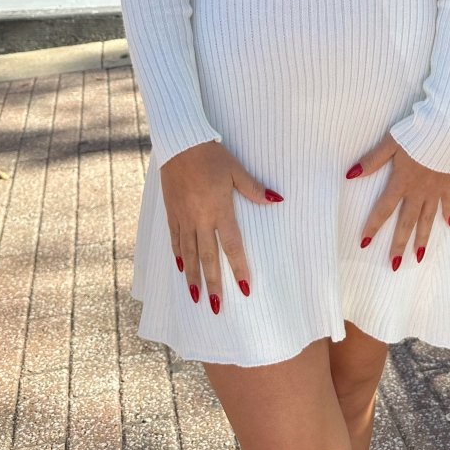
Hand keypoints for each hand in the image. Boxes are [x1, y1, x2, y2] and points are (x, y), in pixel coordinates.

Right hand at [160, 140, 282, 313]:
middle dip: (213, 283)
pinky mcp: (172, 212)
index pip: (231, 246)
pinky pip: (174, 239)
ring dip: (193, 277)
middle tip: (216, 307)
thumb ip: (254, 189)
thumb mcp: (236, 170)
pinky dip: (178, 255)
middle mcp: (200, 219)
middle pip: (207, 257)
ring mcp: (184, 217)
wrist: (181, 143)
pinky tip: (180, 269)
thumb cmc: (212, 156)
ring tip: (196, 297)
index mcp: (219, 210)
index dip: (238, 268)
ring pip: (188, 253)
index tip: (244, 289)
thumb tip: (277, 200)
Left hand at [345, 132, 449, 268]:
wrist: (446, 127)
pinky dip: (448, 214)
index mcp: (401, 182)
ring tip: (418, 257)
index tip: (364, 244)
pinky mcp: (449, 183)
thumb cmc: (415, 133)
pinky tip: (449, 225)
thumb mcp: (390, 144)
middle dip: (399, 244)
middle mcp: (418, 191)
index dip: (373, 226)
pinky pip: (449, 203)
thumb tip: (350, 174)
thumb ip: (372, 161)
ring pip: (428, 219)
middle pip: (407, 222)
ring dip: (422, 238)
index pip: (383, 209)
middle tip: (394, 265)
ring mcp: (435, 190)